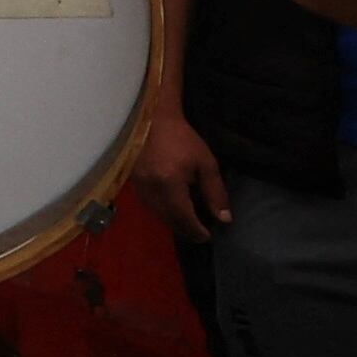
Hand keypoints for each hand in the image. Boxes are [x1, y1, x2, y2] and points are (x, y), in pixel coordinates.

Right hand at [131, 107, 231, 242]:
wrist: (152, 120)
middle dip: (185, 230)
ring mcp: (139, 186)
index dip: (196, 230)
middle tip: (199, 235)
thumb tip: (223, 219)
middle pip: (168, 220)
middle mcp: (151, 188)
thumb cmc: (182, 139)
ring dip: (173, 222)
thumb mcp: (206, 163)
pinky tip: (171, 209)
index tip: (208, 236)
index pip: (183, 217)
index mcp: (170, 183)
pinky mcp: (132, 182)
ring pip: (157, 214)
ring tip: (187, 224)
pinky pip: (148, 205)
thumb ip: (215, 192)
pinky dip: (162, 212)